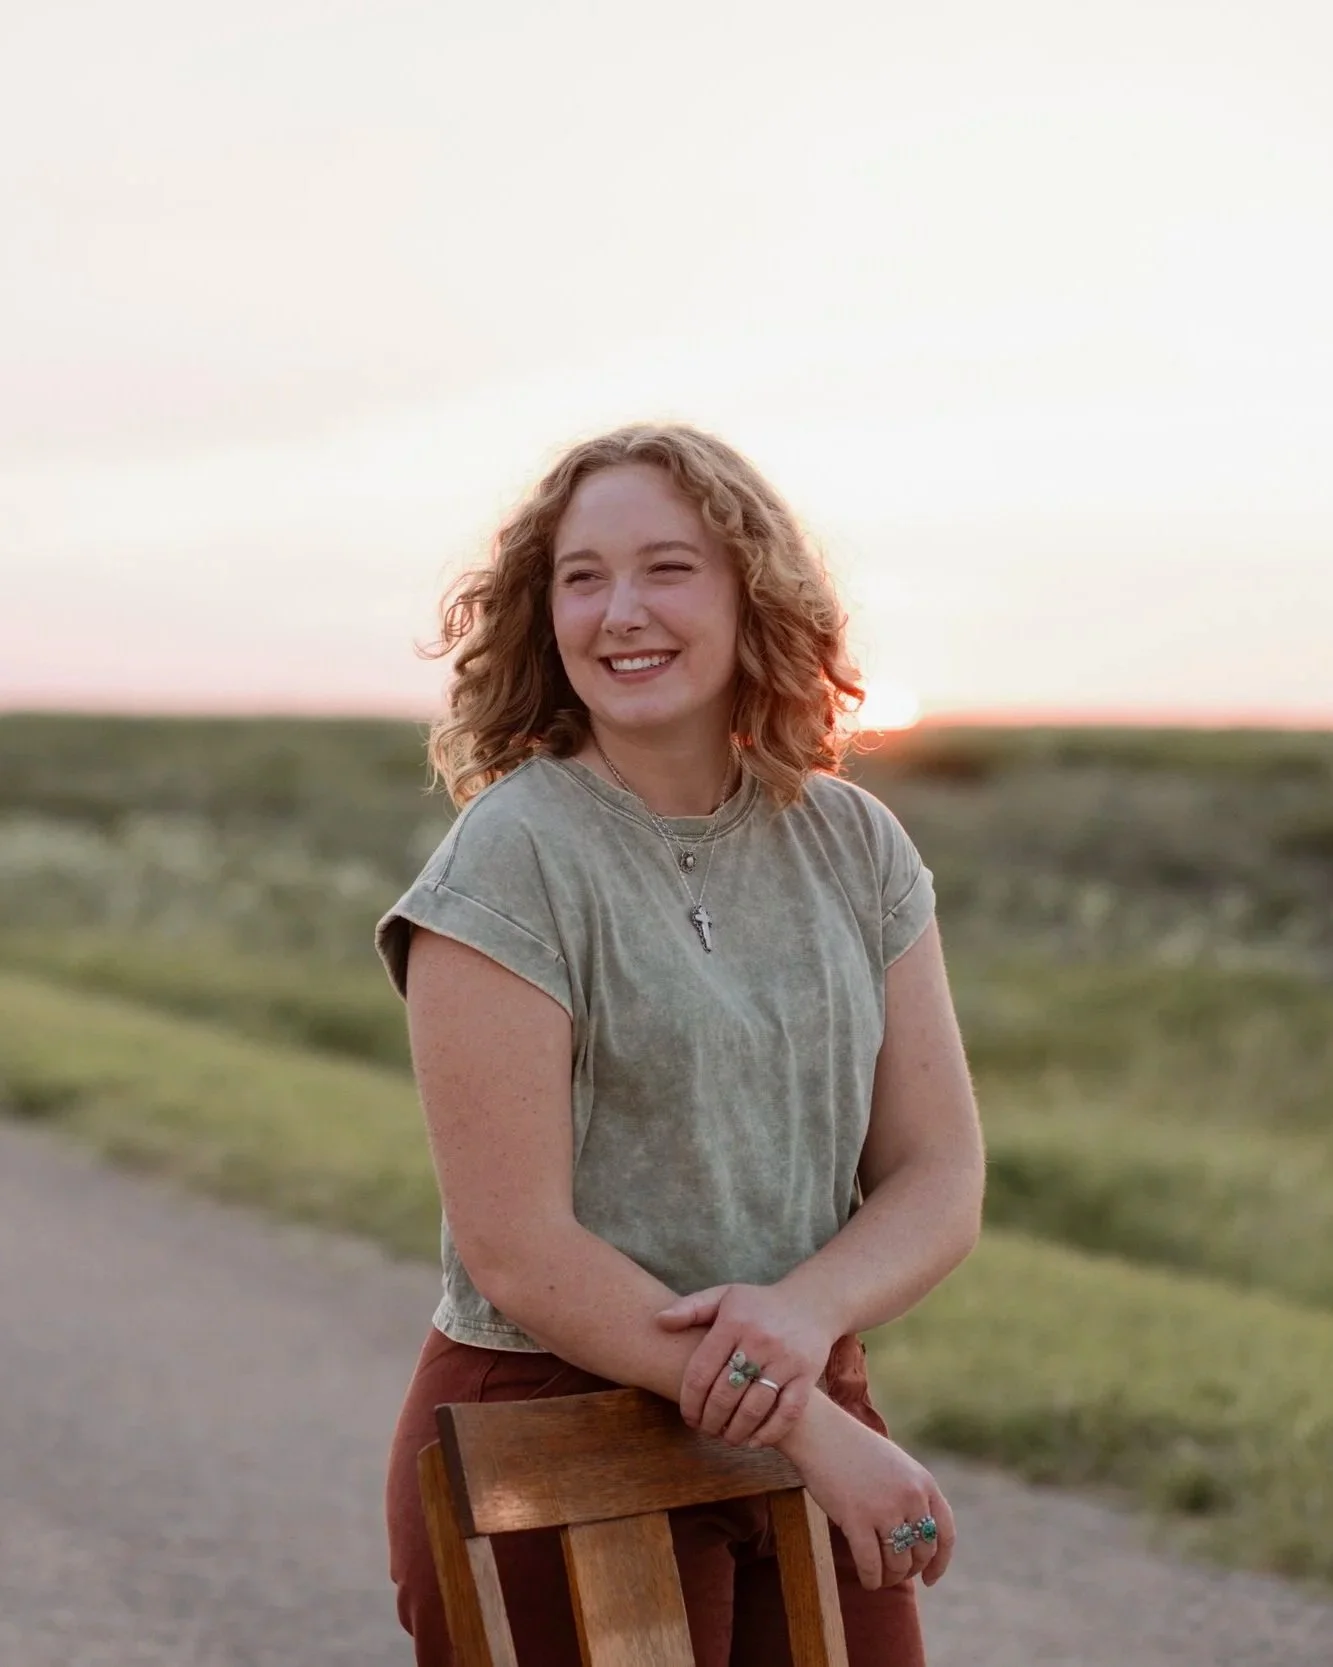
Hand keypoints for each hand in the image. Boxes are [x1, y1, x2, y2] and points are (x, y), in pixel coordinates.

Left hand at [655, 1282, 838, 1449]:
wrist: (812, 1303)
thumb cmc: (758, 1305)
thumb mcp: (724, 1296)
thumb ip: (691, 1308)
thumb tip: (658, 1321)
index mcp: (734, 1322)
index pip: (701, 1371)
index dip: (689, 1402)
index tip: (687, 1417)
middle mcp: (760, 1340)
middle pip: (725, 1394)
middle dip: (710, 1420)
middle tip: (704, 1430)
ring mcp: (786, 1359)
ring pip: (754, 1407)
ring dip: (735, 1431)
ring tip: (725, 1437)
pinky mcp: (807, 1375)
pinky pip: (787, 1413)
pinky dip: (768, 1433)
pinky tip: (753, 1441)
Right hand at [781, 1394, 955, 1591]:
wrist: (821, 1432)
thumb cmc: (854, 1449)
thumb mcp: (896, 1467)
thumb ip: (911, 1496)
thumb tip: (916, 1541)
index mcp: (924, 1482)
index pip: (945, 1534)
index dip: (939, 1562)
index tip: (929, 1579)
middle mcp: (911, 1497)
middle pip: (921, 1552)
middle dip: (909, 1569)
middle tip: (893, 1573)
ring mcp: (885, 1509)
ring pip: (898, 1563)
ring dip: (889, 1577)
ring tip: (878, 1578)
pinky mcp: (857, 1519)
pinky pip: (871, 1564)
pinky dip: (871, 1579)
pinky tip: (866, 1580)